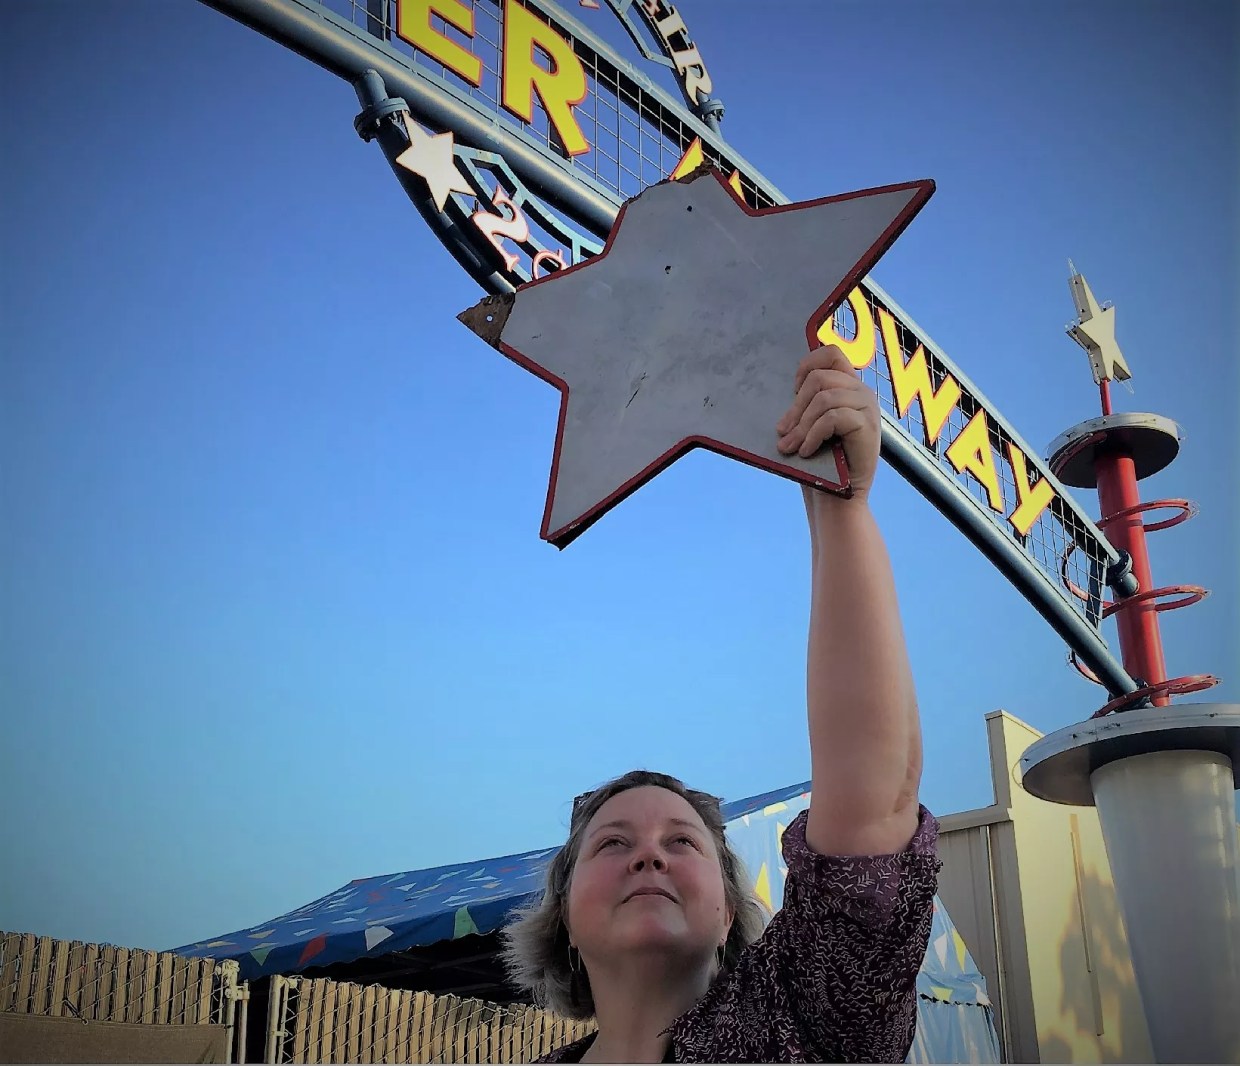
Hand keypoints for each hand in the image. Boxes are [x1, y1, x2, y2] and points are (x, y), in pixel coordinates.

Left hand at [775, 345, 879, 499]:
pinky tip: (806, 451)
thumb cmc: (820, 464)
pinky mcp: (868, 426)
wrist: (838, 499)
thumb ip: (806, 404)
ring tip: (789, 447)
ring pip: (824, 398)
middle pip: (820, 378)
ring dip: (801, 425)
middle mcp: (862, 393)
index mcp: (849, 388)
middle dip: (795, 406)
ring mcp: (868, 408)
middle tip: (782, 432)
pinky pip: (832, 417)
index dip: (808, 365)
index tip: (793, 390)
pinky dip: (813, 435)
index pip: (832, 354)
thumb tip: (786, 388)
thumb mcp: (810, 427)